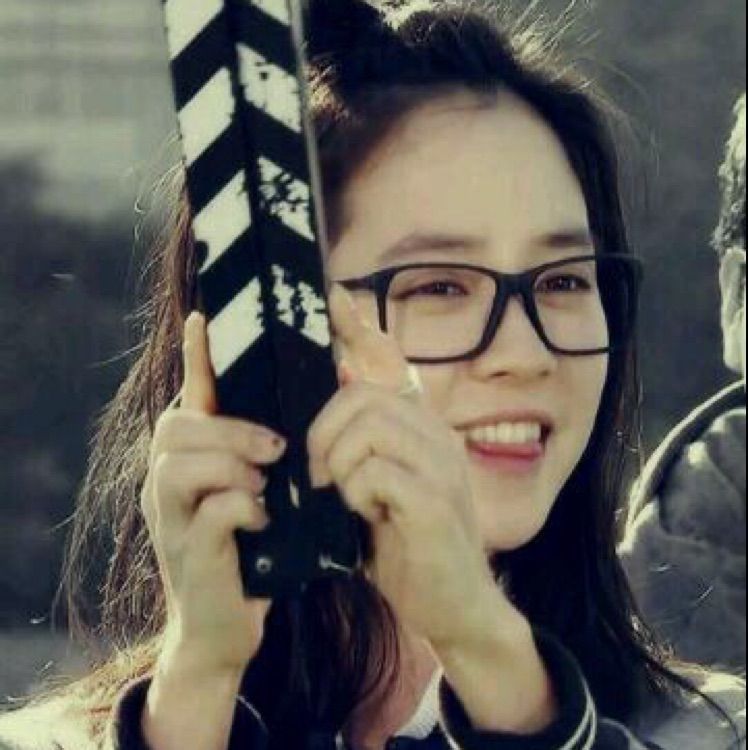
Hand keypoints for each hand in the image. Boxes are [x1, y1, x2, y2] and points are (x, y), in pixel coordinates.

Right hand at [141, 312, 284, 674]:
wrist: (227, 625)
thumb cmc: (253, 547)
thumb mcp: (264, 489)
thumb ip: (274, 447)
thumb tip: (326, 385)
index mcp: (191, 456)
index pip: (188, 395)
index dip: (194, 356)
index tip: (203, 317)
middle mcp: (168, 479)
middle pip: (178, 424)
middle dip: (231, 429)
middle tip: (277, 447)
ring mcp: (170, 516)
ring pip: (183, 463)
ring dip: (234, 464)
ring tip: (268, 480)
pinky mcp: (187, 552)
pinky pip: (210, 512)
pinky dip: (243, 508)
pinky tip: (264, 519)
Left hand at [308, 285, 501, 649]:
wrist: (455, 605)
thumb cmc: (406, 544)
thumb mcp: (376, 488)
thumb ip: (358, 446)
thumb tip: (331, 397)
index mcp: (421, 427)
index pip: (391, 362)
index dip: (362, 327)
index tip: (336, 295)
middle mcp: (437, 435)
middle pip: (363, 395)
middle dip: (324, 431)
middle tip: (318, 472)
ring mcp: (441, 466)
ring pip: (368, 426)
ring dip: (339, 463)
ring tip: (342, 497)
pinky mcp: (436, 503)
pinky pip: (376, 472)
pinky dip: (355, 492)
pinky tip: (365, 516)